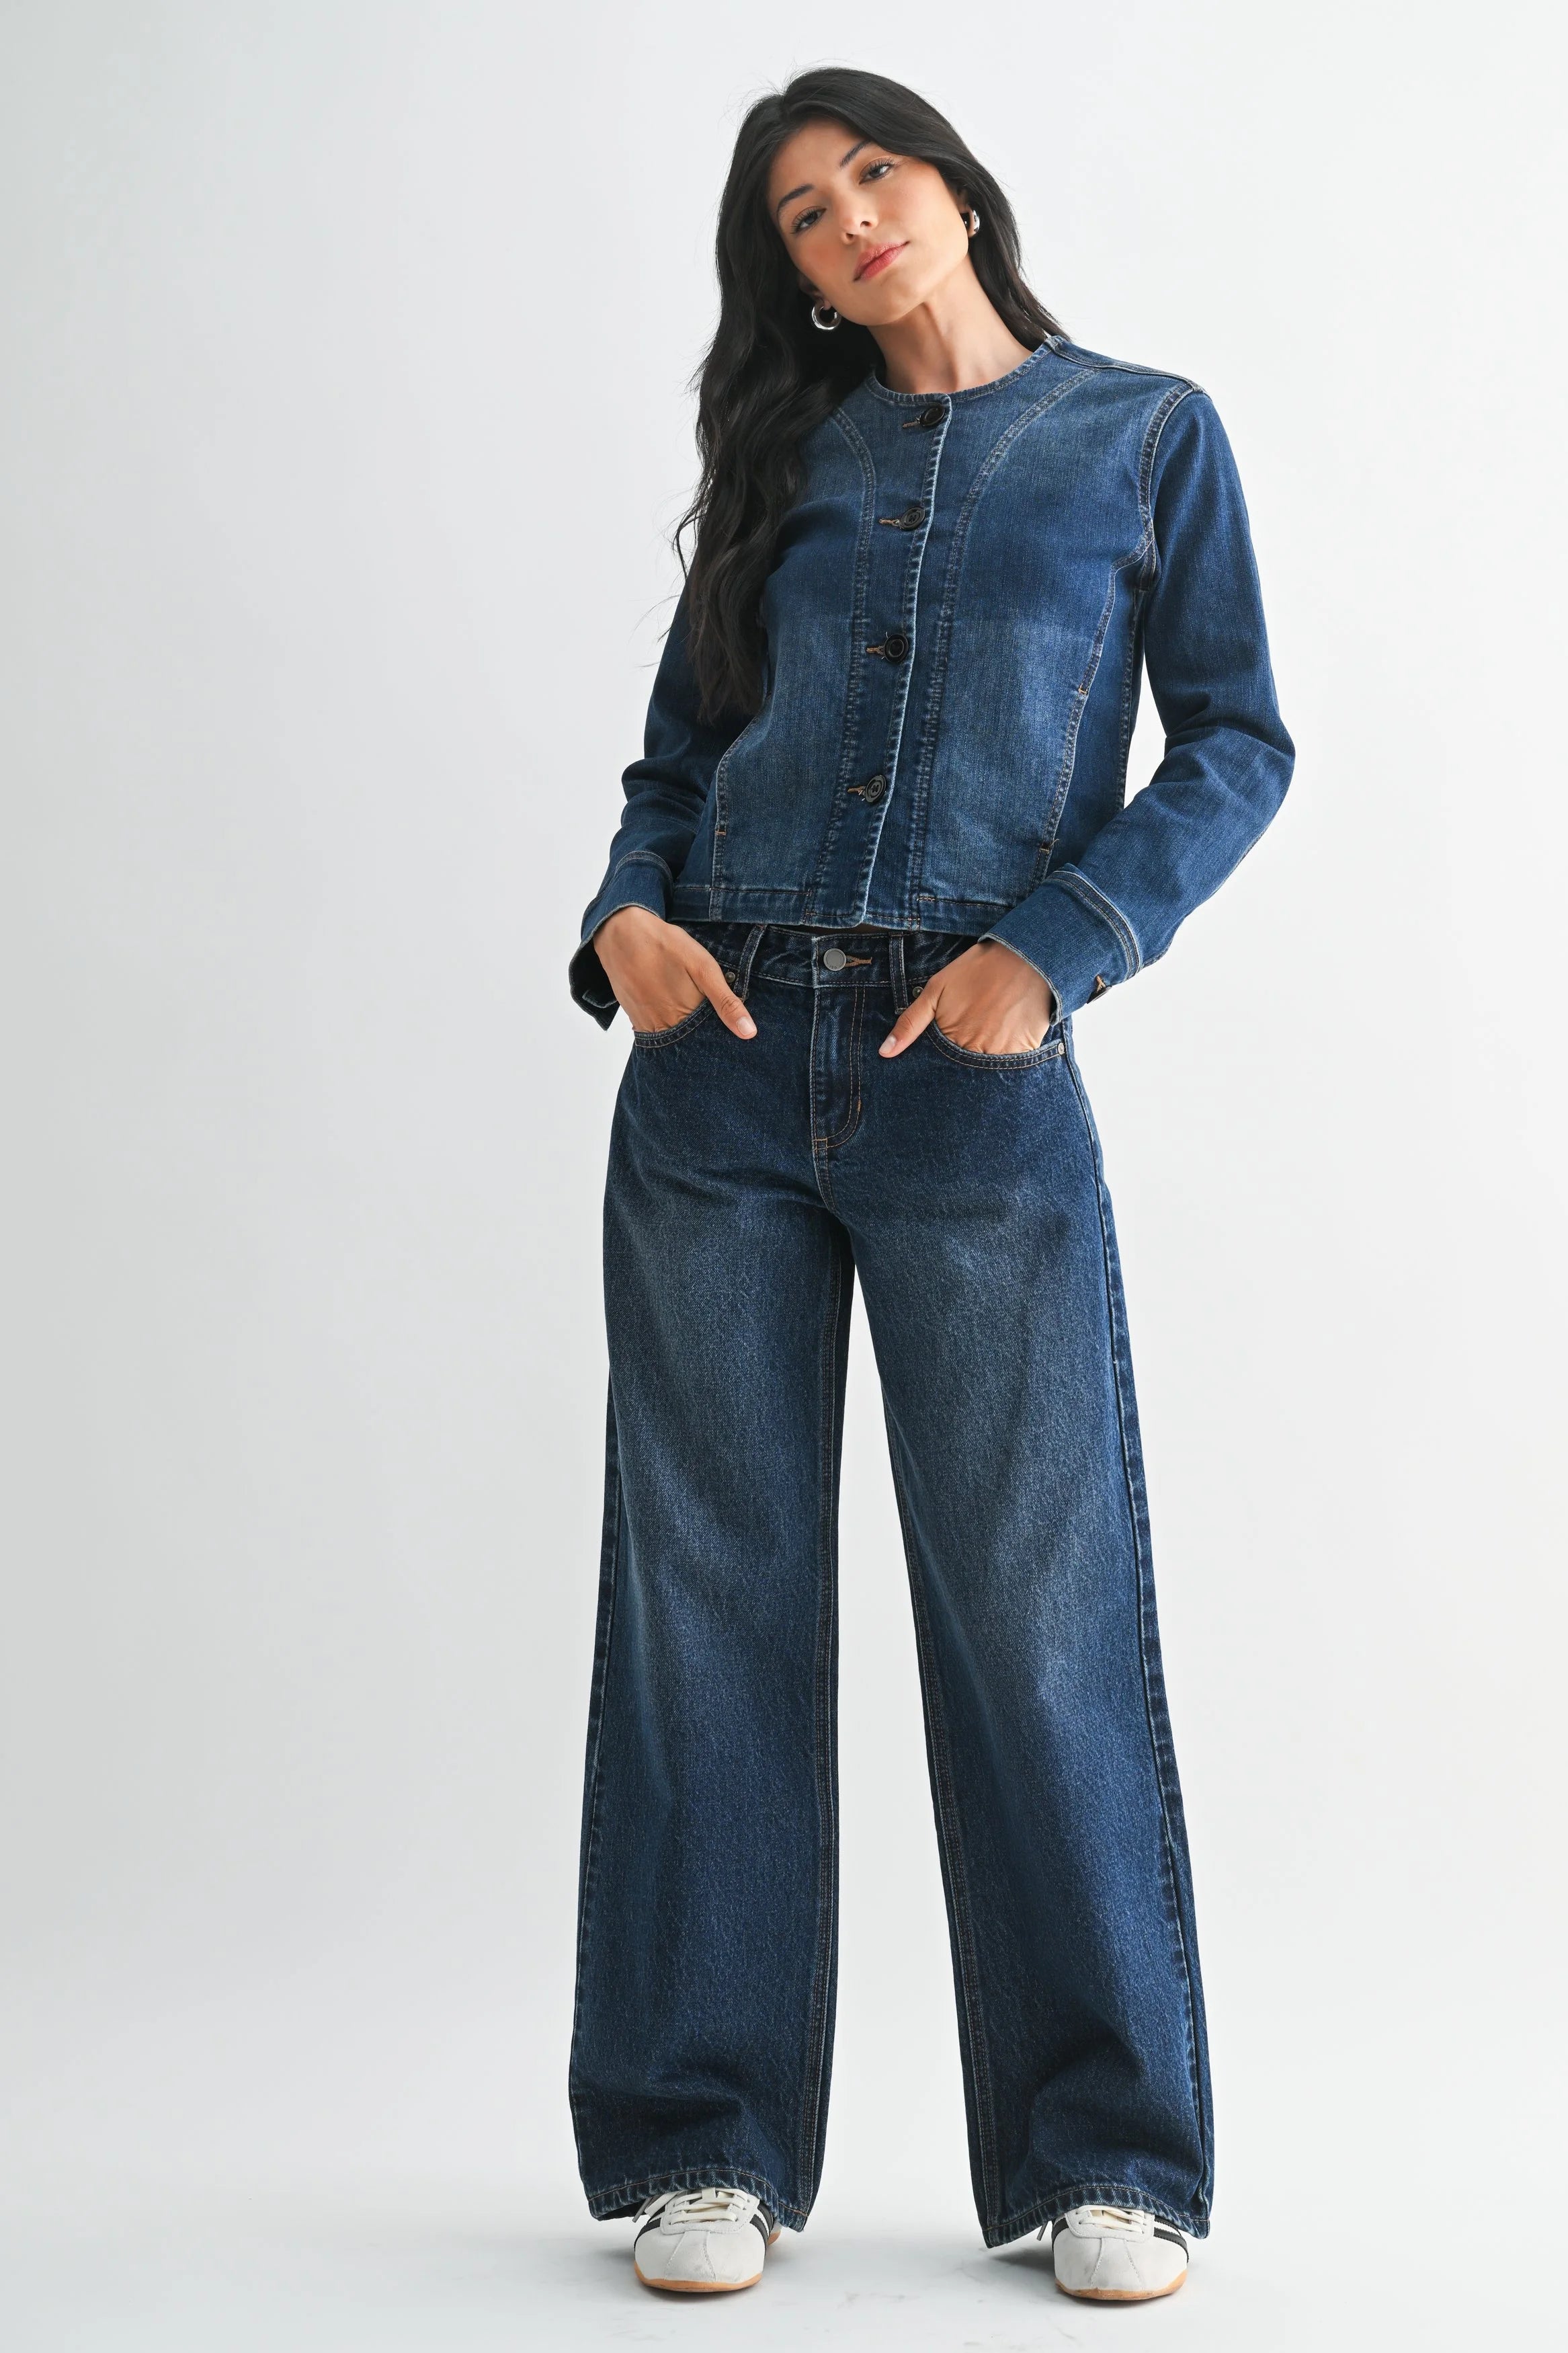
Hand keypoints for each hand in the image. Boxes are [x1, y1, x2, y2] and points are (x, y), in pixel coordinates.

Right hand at [594, 905, 756, 1037]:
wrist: (621, 933)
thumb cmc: (665, 946)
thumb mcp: (704, 968)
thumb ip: (726, 1002)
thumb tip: (749, 1033)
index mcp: (687, 1017)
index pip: (710, 1040)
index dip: (721, 1037)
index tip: (730, 1034)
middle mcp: (666, 1027)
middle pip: (690, 1044)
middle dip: (702, 1037)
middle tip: (707, 1016)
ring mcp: (647, 1024)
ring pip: (672, 1040)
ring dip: (684, 1034)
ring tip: (690, 1013)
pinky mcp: (635, 1018)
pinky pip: (654, 1034)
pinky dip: (666, 1028)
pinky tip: (672, 1012)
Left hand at [878, 938, 1054, 1056]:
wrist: (1023, 956)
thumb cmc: (975, 971)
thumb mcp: (935, 990)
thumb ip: (910, 1023)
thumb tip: (884, 1053)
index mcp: (951, 1040)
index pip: (939, 1069)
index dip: (941, 1061)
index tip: (950, 1045)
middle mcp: (975, 1053)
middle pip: (963, 1073)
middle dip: (963, 1061)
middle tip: (974, 1033)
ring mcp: (1002, 1054)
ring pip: (987, 1072)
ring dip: (986, 1059)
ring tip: (991, 1030)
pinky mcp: (1025, 1051)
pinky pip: (1013, 1067)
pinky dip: (1009, 1056)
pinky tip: (1008, 1032)